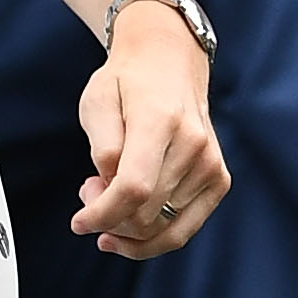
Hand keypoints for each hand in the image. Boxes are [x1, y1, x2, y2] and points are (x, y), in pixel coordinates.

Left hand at [73, 10, 227, 258]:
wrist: (169, 62)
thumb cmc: (126, 83)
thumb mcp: (97, 103)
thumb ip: (103, 149)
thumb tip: (111, 192)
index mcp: (159, 120)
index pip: (134, 188)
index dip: (102, 214)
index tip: (78, 223)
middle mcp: (194, 145)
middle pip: (146, 214)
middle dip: (108, 216)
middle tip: (89, 189)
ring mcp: (211, 165)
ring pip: (163, 229)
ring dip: (127, 225)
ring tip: (109, 192)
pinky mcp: (219, 180)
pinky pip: (183, 229)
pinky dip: (152, 235)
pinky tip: (130, 215)